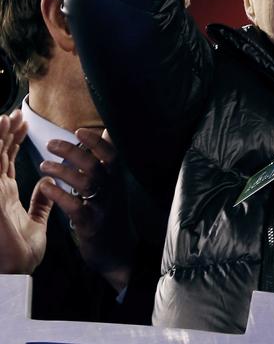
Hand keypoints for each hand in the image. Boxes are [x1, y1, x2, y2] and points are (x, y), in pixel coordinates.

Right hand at [0, 110, 53, 273]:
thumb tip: (46, 184)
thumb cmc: (22, 254)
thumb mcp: (36, 222)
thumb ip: (40, 202)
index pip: (6, 160)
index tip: (22, 122)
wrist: (17, 273)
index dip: (12, 140)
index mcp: (5, 195)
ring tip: (4, 118)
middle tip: (15, 113)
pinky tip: (0, 138)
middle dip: (6, 133)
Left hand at [39, 127, 131, 292]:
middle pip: (93, 165)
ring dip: (61, 171)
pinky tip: (45, 187)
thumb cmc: (112, 213)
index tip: (79, 131)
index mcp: (117, 179)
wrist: (120, 252)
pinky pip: (74, 207)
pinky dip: (58, 194)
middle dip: (71, 151)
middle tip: (50, 144)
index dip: (96, 141)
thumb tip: (107, 132)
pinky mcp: (90, 225)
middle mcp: (112, 191)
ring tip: (43, 165)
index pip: (111, 154)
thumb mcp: (115, 185)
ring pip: (84, 183)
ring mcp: (102, 208)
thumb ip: (108, 161)